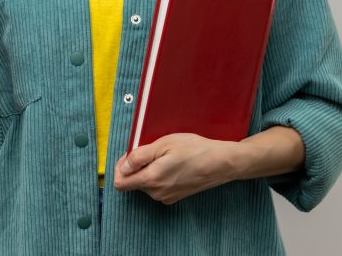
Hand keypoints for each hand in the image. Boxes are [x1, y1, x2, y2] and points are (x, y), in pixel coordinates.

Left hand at [112, 133, 241, 204]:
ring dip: (149, 169)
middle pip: (133, 182)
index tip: (130, 155)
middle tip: (152, 150)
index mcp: (151, 179)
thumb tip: (122, 167)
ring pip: (146, 183)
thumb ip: (139, 157)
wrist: (221, 163)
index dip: (119, 167)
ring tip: (166, 156)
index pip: (120, 183)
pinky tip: (173, 164)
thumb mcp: (163, 144)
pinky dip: (159, 175)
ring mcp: (166, 197)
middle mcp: (157, 193)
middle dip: (136, 166)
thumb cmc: (194, 150)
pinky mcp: (175, 197)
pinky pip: (158, 187)